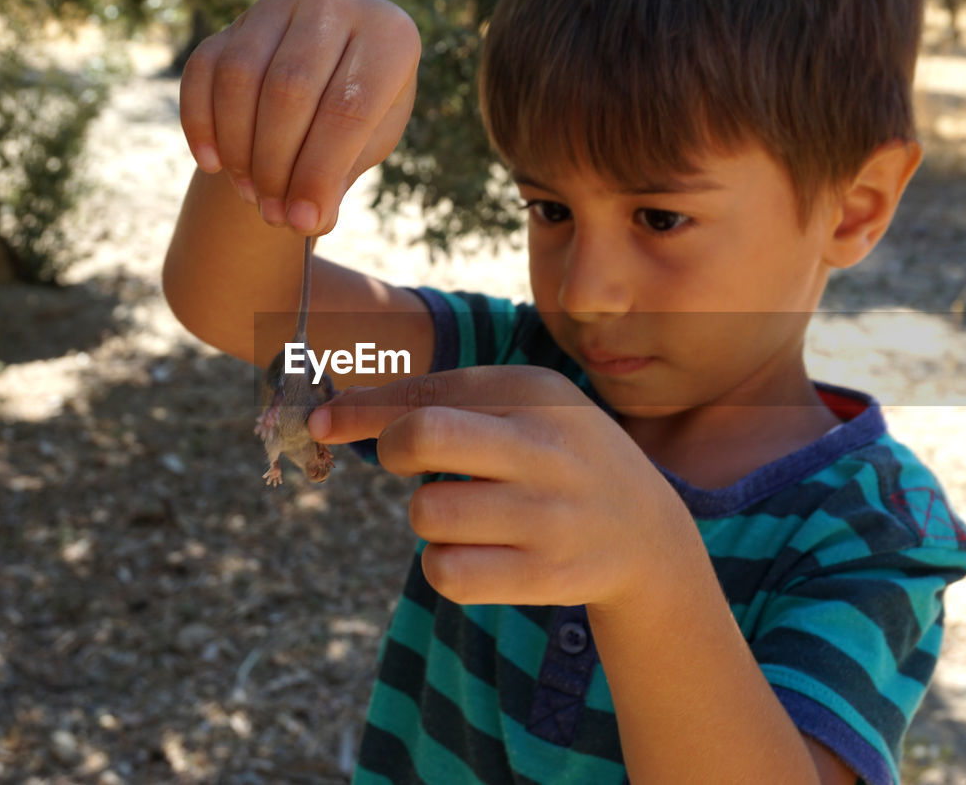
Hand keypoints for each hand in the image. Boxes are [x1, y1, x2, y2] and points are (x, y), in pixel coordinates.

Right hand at [179, 0, 419, 233]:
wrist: (333, 73)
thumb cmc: (363, 116)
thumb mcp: (371, 143)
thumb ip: (341, 177)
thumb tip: (306, 220)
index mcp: (390, 35)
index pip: (348, 107)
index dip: (321, 172)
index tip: (305, 222)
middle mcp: (334, 3)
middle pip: (289, 89)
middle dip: (276, 164)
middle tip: (275, 214)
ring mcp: (279, 5)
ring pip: (240, 77)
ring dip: (239, 148)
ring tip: (253, 194)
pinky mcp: (235, 22)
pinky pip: (204, 71)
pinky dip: (200, 123)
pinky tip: (213, 166)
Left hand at [309, 366, 687, 608]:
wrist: (647, 535)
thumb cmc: (556, 458)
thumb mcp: (523, 408)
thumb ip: (442, 400)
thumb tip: (329, 413)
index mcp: (534, 393)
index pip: (425, 390)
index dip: (359, 408)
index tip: (318, 420)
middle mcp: (544, 447)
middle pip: (421, 437)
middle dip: (392, 451)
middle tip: (407, 464)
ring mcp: (547, 515)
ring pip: (426, 513)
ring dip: (426, 517)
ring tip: (463, 513)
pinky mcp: (544, 576)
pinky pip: (446, 572)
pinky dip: (443, 565)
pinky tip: (475, 553)